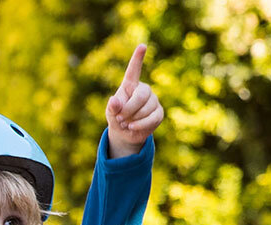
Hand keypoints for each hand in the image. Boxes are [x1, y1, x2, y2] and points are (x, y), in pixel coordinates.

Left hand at [106, 43, 163, 157]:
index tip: (142, 46)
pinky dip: (141, 125)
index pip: (134, 70)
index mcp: (130, 85)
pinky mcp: (159, 112)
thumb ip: (112, 107)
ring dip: (133, 120)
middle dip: (129, 110)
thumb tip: (113, 101)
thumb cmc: (117, 118)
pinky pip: (153, 118)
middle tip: (120, 119)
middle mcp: (143, 89)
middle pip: (141, 96)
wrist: (126, 133)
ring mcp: (153, 100)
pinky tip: (133, 128)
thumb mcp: (111, 113)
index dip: (138, 58)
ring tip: (126, 124)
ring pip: (146, 109)